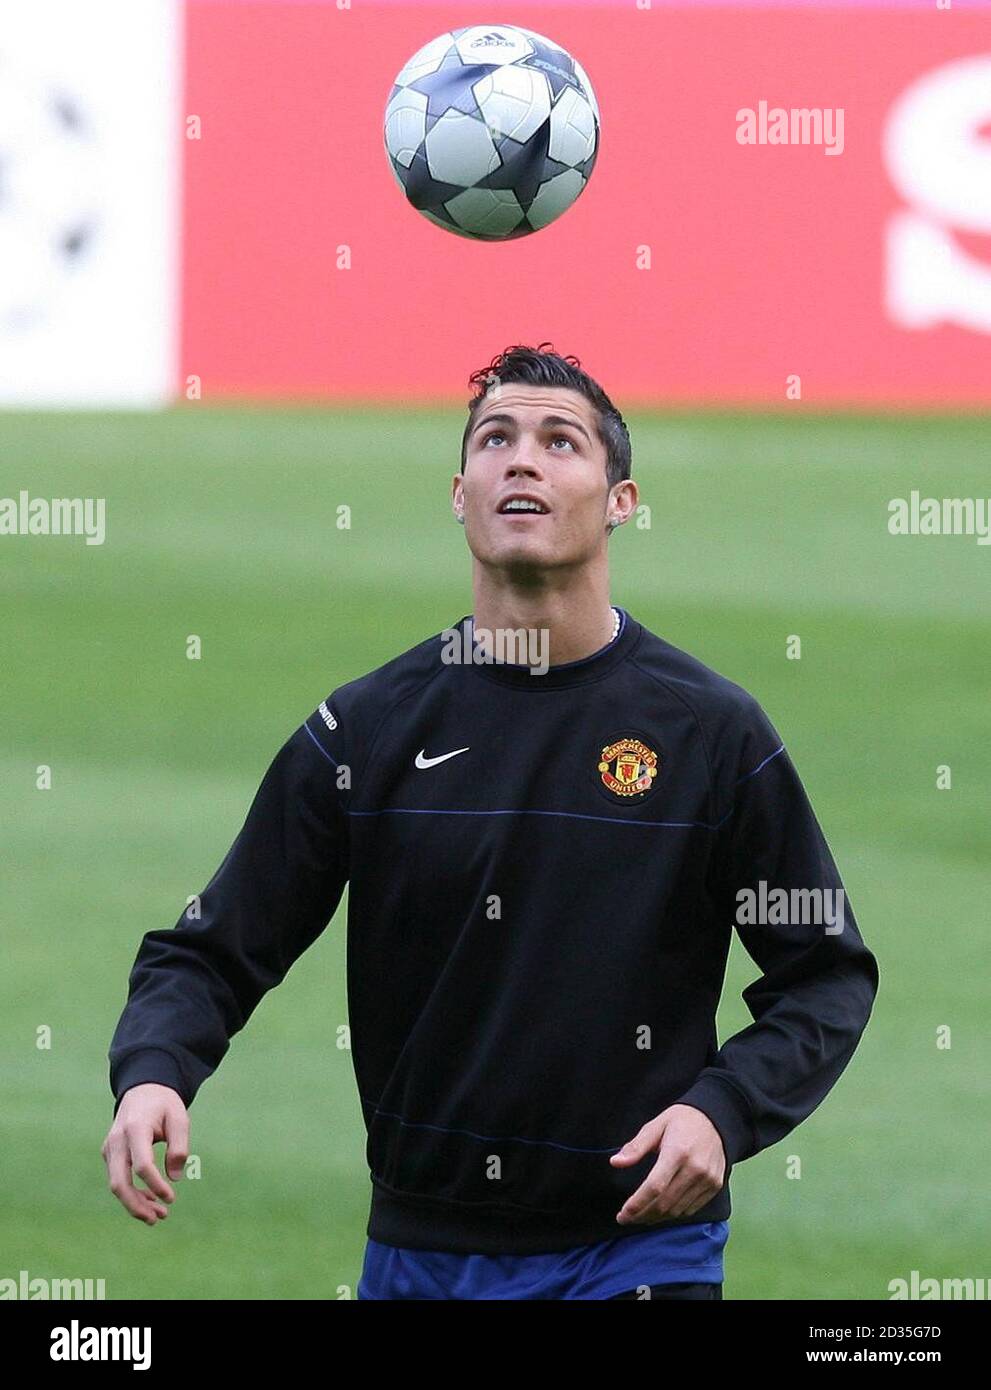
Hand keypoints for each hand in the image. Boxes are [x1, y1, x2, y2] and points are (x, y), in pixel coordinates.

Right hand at [102, 1083, 188, 1224]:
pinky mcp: (110, 1154)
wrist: (143, 1090)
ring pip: (116, 1184)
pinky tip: (150, 1200)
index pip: (141, 1166)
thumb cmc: (164, 1105)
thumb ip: (179, 1147)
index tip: (171, 1198)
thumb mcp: (179, 1119)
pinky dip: (132, 1192)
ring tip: (158, 1216)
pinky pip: (118, 1178)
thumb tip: (174, 1178)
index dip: (155, 1186)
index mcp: (135, 1129)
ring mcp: (110, 1148)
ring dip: (135, 1203)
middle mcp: (117, 1141)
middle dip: (137, 1205)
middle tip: (159, 1218)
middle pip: (119, 1182)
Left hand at [610, 1104, 725, 1224]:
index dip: (637, 1204)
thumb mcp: (656, 1126)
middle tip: (626, 1219)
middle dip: (642, 1215)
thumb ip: (636, 1147)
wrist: (716, 1119)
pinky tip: (660, 1212)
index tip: (623, 1214)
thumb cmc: (682, 1120)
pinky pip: (691, 1209)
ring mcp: (707, 1180)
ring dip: (656, 1218)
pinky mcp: (714, 1186)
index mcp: (677, 1152)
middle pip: (665, 1203)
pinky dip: (674, 1215)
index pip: (655, 1187)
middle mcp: (695, 1169)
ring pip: (677, 1210)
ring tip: (640, 1217)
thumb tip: (615, 1162)